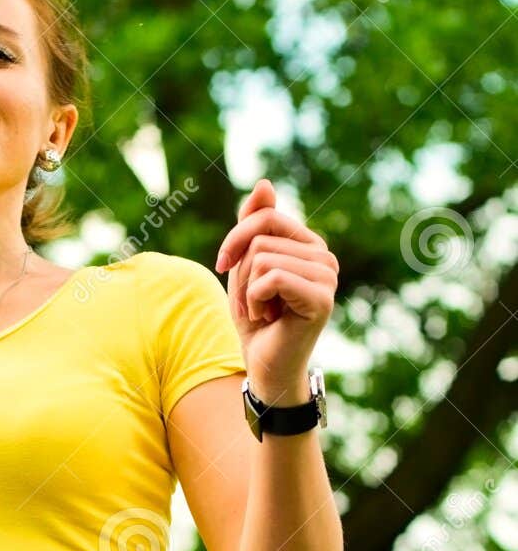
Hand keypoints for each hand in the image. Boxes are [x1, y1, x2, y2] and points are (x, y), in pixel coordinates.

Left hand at [215, 177, 337, 394]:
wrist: (265, 367)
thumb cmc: (256, 320)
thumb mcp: (245, 267)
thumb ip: (253, 225)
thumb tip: (264, 182)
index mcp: (309, 244)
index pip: (266, 216)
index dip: (236, 238)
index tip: (223, 264)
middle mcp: (324, 256)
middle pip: (261, 239)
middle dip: (242, 274)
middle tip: (255, 302)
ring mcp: (328, 277)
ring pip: (263, 259)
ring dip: (248, 292)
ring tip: (264, 312)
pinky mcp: (322, 298)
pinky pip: (270, 279)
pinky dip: (255, 301)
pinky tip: (267, 319)